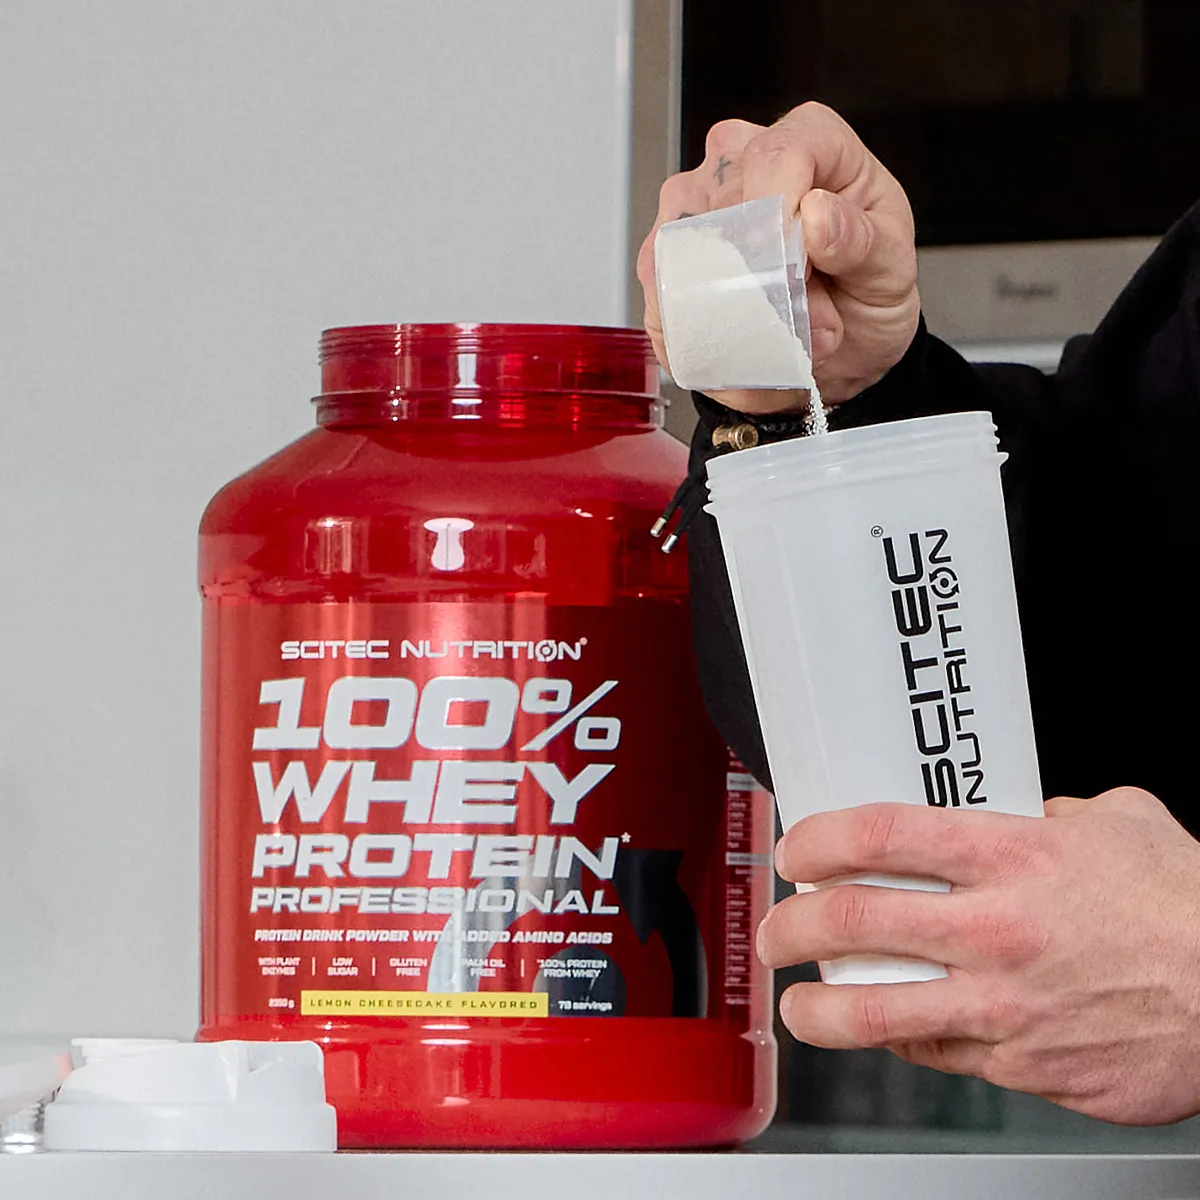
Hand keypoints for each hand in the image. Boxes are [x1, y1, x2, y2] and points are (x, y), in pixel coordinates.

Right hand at [636, 102, 919, 413]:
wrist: (846, 347)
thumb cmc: (866, 287)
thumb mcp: (890, 267)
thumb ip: (860, 240)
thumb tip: (819, 215)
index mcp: (808, 141)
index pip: (774, 157)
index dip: (779, 217)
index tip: (798, 272)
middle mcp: (739, 164)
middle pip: (724, 212)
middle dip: (762, 285)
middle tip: (806, 323)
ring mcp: (693, 209)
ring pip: (684, 261)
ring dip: (731, 320)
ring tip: (779, 343)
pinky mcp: (664, 262)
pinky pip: (662, 306)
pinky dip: (701, 346)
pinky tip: (742, 357)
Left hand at [758, 790, 1199, 1124]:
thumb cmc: (1191, 910)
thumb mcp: (1121, 822)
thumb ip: (1053, 812)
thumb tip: (1022, 813)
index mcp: (1012, 855)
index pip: (878, 835)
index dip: (817, 840)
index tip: (796, 851)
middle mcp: (995, 928)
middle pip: (852, 921)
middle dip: (791, 925)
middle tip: (777, 929)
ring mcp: (1003, 1004)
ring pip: (875, 1012)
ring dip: (818, 1010)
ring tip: (798, 1005)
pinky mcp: (1021, 1064)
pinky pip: (938, 1055)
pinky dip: (903, 1042)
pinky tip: (890, 1033)